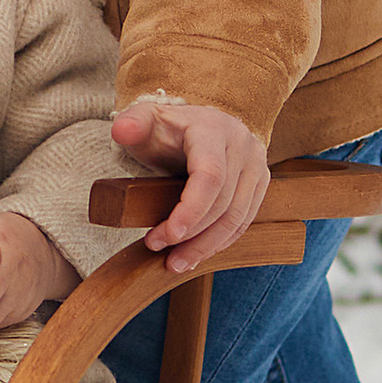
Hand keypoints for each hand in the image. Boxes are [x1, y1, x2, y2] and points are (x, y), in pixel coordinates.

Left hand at [110, 94, 270, 273]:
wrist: (199, 125)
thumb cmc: (168, 127)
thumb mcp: (146, 119)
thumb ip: (132, 122)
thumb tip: (121, 130)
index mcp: (213, 129)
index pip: (210, 176)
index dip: (191, 210)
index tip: (166, 236)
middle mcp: (242, 145)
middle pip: (223, 202)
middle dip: (192, 235)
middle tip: (160, 251)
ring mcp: (256, 165)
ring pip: (237, 218)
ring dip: (206, 246)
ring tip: (175, 263)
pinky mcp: (260, 183)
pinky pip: (243, 220)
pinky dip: (219, 242)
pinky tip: (195, 255)